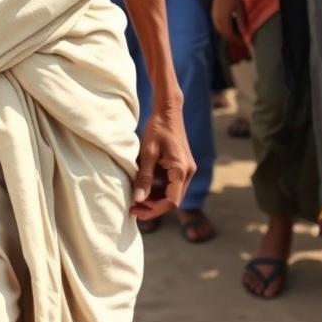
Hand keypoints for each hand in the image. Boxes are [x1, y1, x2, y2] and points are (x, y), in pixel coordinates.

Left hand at [130, 98, 194, 219]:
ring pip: (172, 193)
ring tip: (136, 198)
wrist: (168, 111)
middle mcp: (188, 172)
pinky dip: (159, 189)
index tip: (135, 210)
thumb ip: (144, 177)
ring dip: (156, 198)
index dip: (153, 210)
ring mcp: (187, 169)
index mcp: (181, 170)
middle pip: (173, 200)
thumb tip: (138, 200)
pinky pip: (172, 184)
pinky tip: (144, 186)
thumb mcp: (147, 152)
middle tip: (133, 208)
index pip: (171, 201)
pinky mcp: (182, 166)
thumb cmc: (157, 128)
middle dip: (153, 207)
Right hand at [212, 0, 245, 48]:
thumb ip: (241, 21)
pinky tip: (230, 26)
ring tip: (237, 34)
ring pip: (219, 30)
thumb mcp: (239, 8)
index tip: (244, 42)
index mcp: (223, 19)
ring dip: (227, 34)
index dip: (236, 40)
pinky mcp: (213, 13)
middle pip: (223, 34)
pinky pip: (217, 25)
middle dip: (232, 39)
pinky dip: (224, 29)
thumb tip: (245, 33)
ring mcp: (213, 16)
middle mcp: (216, 19)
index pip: (229, 35)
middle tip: (241, 40)